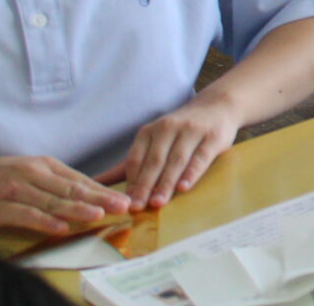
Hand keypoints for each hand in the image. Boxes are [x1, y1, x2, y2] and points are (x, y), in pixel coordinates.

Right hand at [0, 156, 129, 233]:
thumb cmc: (0, 177)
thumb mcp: (32, 173)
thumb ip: (58, 183)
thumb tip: (91, 195)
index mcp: (46, 165)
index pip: (81, 179)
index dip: (104, 190)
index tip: (125, 198)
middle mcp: (33, 173)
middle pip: (71, 188)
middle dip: (99, 198)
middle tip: (123, 206)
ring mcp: (15, 188)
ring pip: (51, 200)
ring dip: (77, 208)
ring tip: (99, 214)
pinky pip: (24, 214)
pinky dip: (44, 221)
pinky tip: (60, 227)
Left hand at [99, 95, 241, 209]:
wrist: (218, 106)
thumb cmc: (182, 130)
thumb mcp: (155, 140)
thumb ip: (130, 164)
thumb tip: (94, 183)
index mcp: (150, 131)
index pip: (136, 158)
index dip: (130, 181)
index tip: (124, 203)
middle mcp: (169, 127)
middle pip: (154, 161)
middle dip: (145, 185)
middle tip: (137, 207)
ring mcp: (192, 130)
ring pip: (176, 160)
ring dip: (165, 183)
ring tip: (158, 202)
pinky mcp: (213, 136)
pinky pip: (200, 157)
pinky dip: (191, 173)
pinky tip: (184, 187)